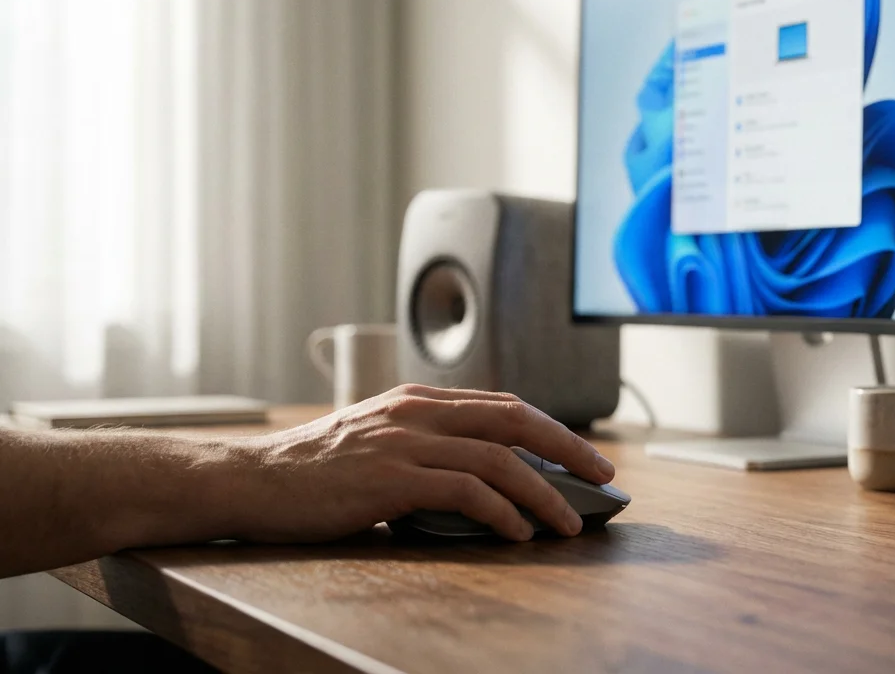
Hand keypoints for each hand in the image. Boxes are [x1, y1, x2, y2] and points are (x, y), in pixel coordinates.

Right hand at [228, 385, 615, 541]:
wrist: (251, 481)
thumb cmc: (313, 471)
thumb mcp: (377, 441)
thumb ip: (426, 448)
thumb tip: (485, 480)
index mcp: (418, 400)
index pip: (504, 405)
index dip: (551, 429)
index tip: (584, 455)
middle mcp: (418, 412)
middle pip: (516, 420)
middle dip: (569, 449)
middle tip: (604, 478)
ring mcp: (405, 442)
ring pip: (499, 458)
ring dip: (544, 493)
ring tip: (568, 523)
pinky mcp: (391, 478)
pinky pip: (466, 491)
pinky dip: (502, 512)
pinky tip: (518, 533)